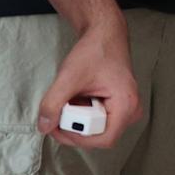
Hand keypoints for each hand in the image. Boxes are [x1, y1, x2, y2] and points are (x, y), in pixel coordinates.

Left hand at [38, 15, 140, 149]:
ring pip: (96, 130)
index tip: (57, 126)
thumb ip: (53, 103)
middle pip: (98, 136)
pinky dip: (80, 115)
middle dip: (73, 128)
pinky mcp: (118, 108)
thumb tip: (44, 126)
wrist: (105, 35)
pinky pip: (96, 122)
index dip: (77, 138)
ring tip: (68, 101)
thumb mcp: (68, 77)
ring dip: (75, 121)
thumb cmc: (95, 52)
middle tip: (57, 112)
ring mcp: (126, 110)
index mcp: (126, 105)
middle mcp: (131, 111)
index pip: (104, 139)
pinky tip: (75, 100)